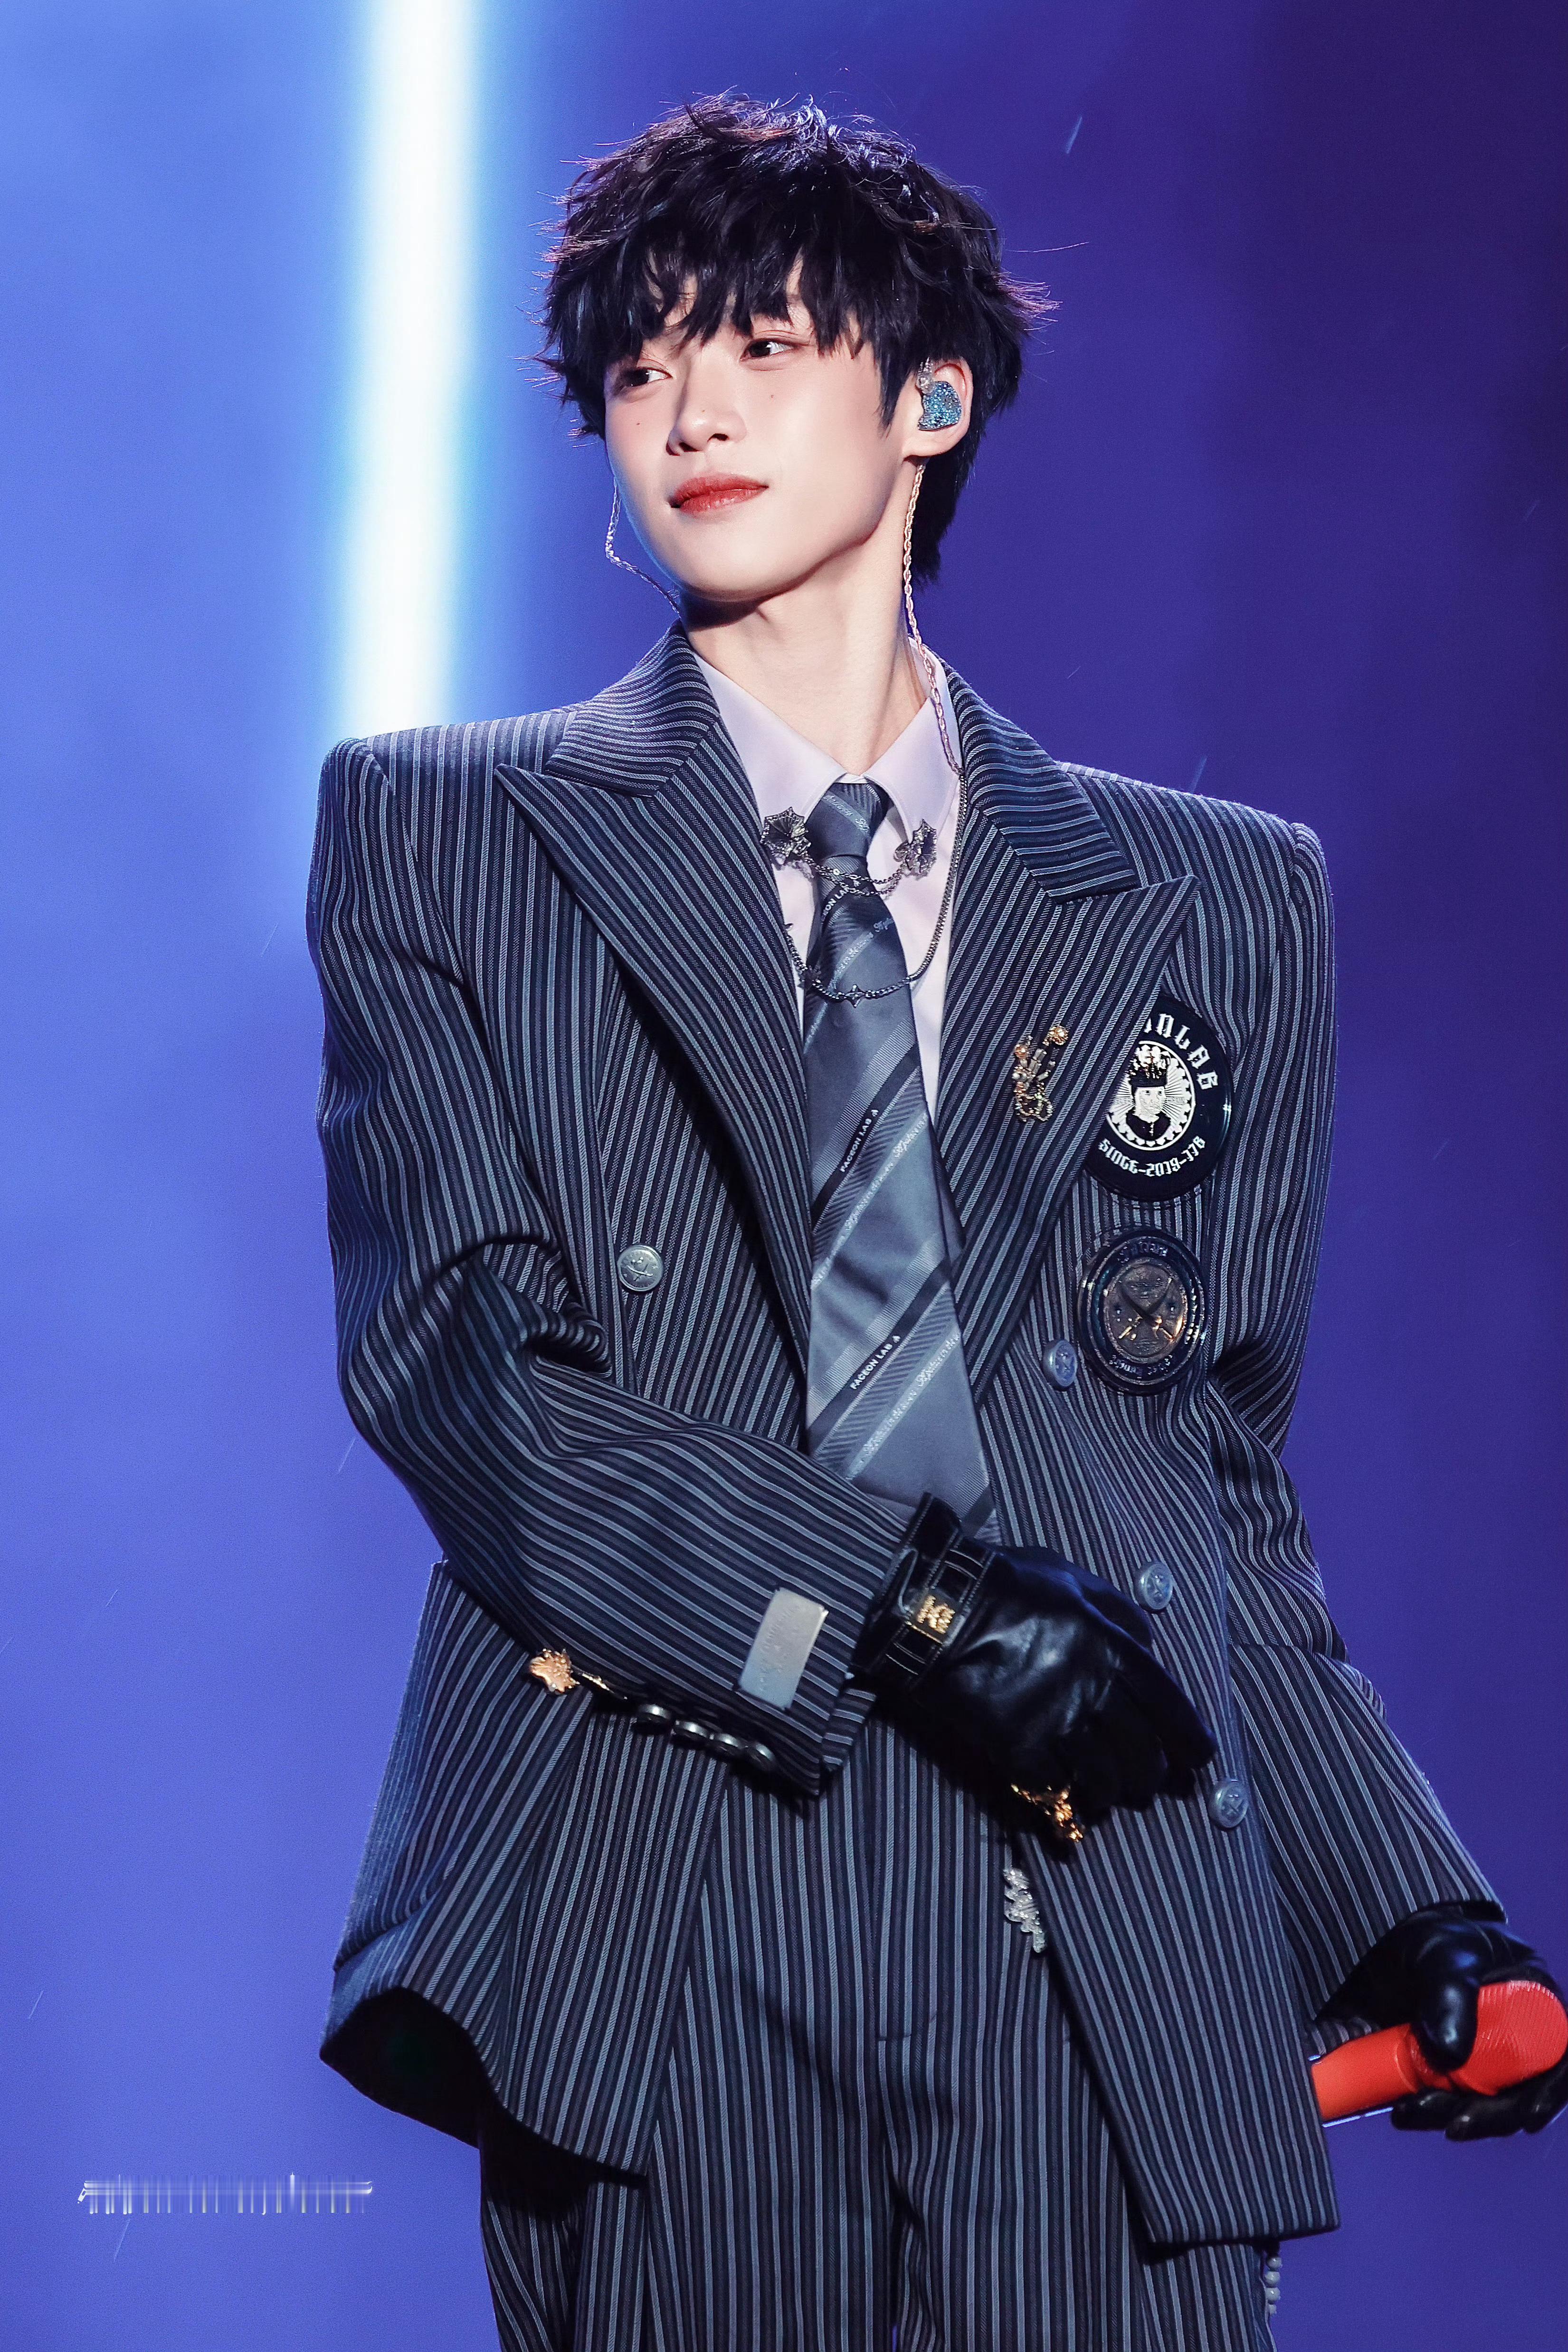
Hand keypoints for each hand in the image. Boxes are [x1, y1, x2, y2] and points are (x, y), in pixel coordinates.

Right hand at [854, 1499, 1215, 1820]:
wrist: (940, 1608)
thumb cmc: (1008, 1585)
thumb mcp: (1073, 1578)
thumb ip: (1118, 1610)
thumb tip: (1150, 1643)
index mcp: (1113, 1647)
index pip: (1171, 1709)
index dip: (1191, 1743)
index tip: (1196, 1762)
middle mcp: (1093, 1688)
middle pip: (1143, 1756)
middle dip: (1150, 1777)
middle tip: (1144, 1782)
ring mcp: (1055, 1720)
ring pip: (1105, 1780)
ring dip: (1110, 1794)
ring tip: (1106, 1794)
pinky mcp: (1018, 1745)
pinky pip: (1056, 1788)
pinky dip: (1066, 1798)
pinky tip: (1064, 1795)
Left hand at [1331, 1906, 1567, 2138]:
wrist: (1383, 1940)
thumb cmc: (1429, 1936)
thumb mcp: (1443, 1955)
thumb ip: (1449, 1994)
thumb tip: (1450, 2056)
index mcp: (1536, 2000)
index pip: (1559, 2055)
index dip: (1551, 2091)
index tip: (1528, 2115)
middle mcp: (1517, 2033)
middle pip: (1521, 2089)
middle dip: (1489, 2115)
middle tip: (1452, 2125)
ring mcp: (1483, 2052)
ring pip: (1483, 2101)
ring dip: (1451, 2115)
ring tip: (1410, 2112)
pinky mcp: (1451, 2064)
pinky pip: (1450, 2098)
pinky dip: (1430, 2109)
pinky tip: (1404, 2109)